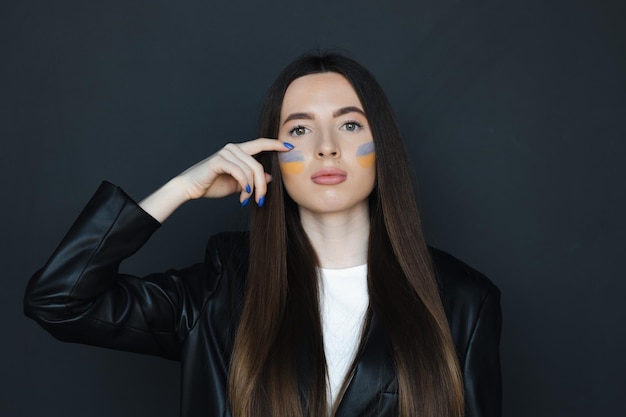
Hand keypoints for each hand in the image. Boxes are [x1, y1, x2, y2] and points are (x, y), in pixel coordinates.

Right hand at [178, 138, 292, 204]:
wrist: (191, 187)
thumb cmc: (213, 184)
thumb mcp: (239, 184)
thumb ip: (253, 179)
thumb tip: (270, 178)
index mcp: (239, 151)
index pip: (260, 144)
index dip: (275, 144)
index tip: (289, 147)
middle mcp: (233, 148)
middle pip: (258, 165)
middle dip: (262, 185)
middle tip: (261, 199)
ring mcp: (226, 153)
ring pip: (250, 170)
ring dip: (252, 189)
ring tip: (247, 199)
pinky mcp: (219, 161)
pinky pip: (239, 172)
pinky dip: (244, 184)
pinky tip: (243, 193)